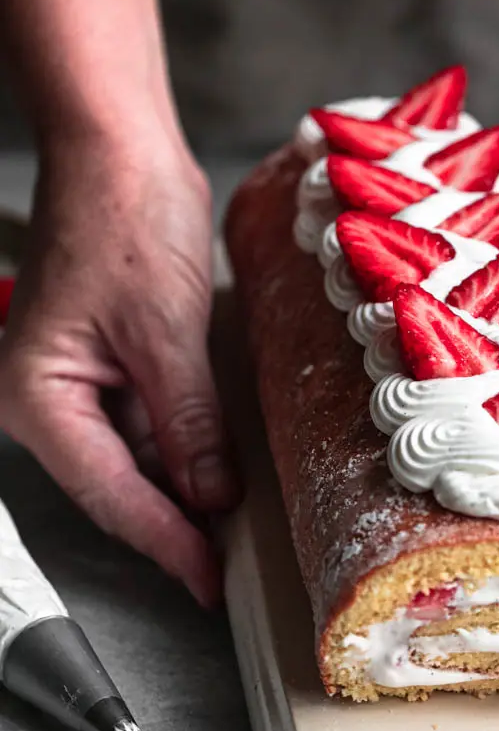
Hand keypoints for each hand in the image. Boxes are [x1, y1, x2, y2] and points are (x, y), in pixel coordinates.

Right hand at [0, 132, 238, 606]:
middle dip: (175, 523)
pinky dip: (181, 449)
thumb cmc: (124, 216)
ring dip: (182, 490)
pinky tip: (217, 471)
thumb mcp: (166, 331)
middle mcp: (42, 399)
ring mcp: (71, 385)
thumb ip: (190, 423)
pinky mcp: (104, 368)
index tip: (208, 582)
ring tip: (229, 532)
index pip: (112, 492)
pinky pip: (142, 426)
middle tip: (224, 569)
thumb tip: (211, 498)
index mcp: (37, 396)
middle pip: (116, 484)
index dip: (167, 541)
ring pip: (132, 462)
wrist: (119, 148)